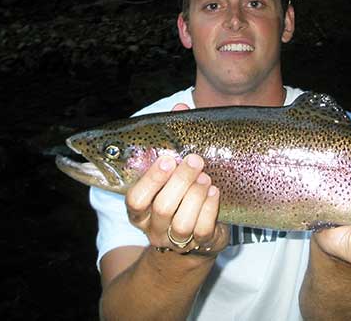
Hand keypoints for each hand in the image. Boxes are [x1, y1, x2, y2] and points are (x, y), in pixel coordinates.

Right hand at [124, 103, 229, 254]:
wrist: (197, 233)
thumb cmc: (181, 191)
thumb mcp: (173, 168)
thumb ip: (174, 139)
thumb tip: (181, 107)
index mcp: (139, 209)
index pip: (136, 199)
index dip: (151, 179)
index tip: (168, 159)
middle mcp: (153, 227)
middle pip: (162, 208)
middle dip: (180, 181)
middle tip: (195, 160)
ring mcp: (175, 240)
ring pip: (182, 223)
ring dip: (196, 196)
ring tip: (206, 178)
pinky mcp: (199, 244)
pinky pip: (203, 230)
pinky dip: (210, 209)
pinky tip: (215, 192)